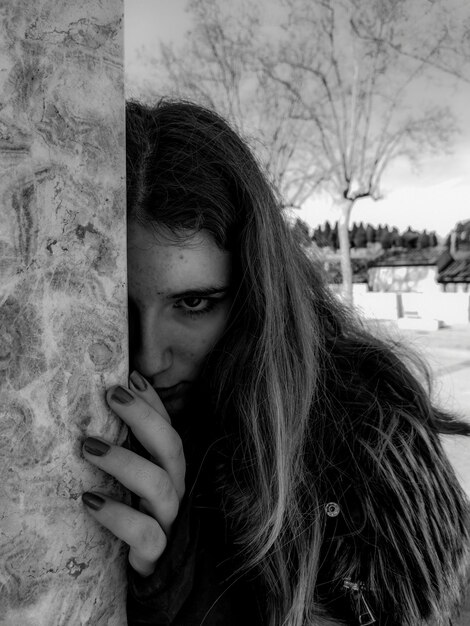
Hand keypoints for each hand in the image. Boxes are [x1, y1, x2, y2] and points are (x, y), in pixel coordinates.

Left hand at [81, 371, 185, 575]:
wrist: (148, 570)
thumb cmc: (135, 516)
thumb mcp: (133, 480)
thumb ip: (128, 449)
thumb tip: (106, 404)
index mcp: (170, 470)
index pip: (169, 428)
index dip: (153, 402)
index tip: (130, 376)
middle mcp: (175, 489)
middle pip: (172, 448)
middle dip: (144, 417)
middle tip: (112, 395)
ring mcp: (169, 520)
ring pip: (160, 485)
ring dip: (124, 461)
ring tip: (88, 446)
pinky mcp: (156, 551)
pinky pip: (144, 532)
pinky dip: (117, 515)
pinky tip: (89, 500)